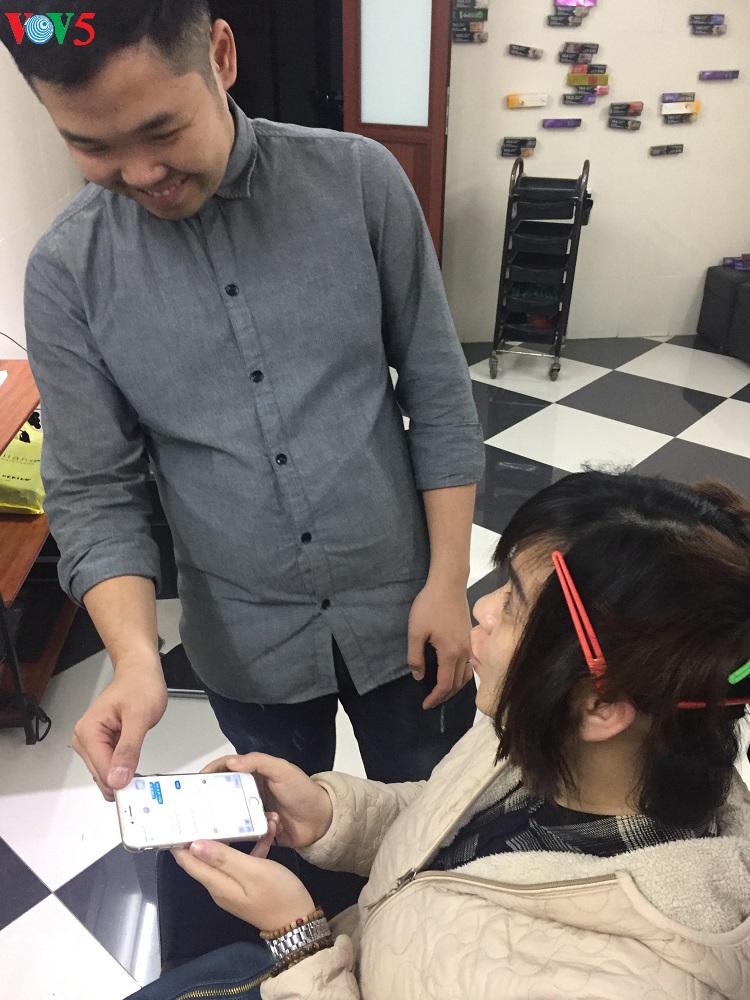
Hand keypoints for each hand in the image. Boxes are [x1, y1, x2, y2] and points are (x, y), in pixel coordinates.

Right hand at [73, 656, 167, 800]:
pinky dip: (125, 769)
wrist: (140, 671)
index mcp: (88, 732)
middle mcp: (84, 739)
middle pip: (102, 776)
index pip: (102, 771)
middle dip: (124, 781)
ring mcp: (93, 743)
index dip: (121, 783)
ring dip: (125, 776)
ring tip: (143, 769)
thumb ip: (128, 749)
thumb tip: (118, 778)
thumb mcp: (139, 717)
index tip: (140, 790)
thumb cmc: (139, 685)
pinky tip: (136, 765)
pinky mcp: (102, 744)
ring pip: (107, 774)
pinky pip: (112, 766)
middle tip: (147, 782)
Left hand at [172, 815, 315, 931]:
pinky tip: (268, 831)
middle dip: (210, 831)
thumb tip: (193, 845)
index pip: (188, 861)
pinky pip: (245, 860)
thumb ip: (223, 858)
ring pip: (228, 854)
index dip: (178, 842)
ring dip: (240, 835)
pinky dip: (255, 845)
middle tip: (209, 806)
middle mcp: (220, 885)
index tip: (176, 818)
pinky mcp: (248, 884)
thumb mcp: (252, 871)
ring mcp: (234, 885)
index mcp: (217, 883)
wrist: (299, 921)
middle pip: (205, 855)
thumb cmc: (277, 894)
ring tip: (254, 814)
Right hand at [201, 753, 333, 848]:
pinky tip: (241, 835)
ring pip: (229, 814)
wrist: (321, 822)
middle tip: (193, 808)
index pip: (226, 768)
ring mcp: (252, 811)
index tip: (194, 782)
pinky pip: (241, 832)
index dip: (210, 772)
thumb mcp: (283, 770)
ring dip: (224, 819)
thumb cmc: (303, 792)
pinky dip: (241, 833)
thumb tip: (232, 762)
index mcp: (255, 773)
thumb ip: (258, 762)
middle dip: (208, 799)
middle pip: (222, 793)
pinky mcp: (256, 830)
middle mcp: (250, 791)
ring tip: (208, 826)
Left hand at [407, 580, 473, 709]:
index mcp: (450, 653)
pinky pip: (469, 665)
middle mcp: (464, 652)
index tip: (425, 705)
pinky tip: (452, 673)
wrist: (448, 584)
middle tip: (431, 701)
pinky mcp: (469, 638)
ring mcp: (469, 645)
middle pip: (458, 684)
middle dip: (445, 696)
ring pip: (466, 675)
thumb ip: (416, 656)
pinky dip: (461, 676)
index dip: (436, 698)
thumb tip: (419, 677)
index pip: (445, 684)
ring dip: (455, 687)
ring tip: (441, 691)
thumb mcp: (416, 631)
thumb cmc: (429, 606)